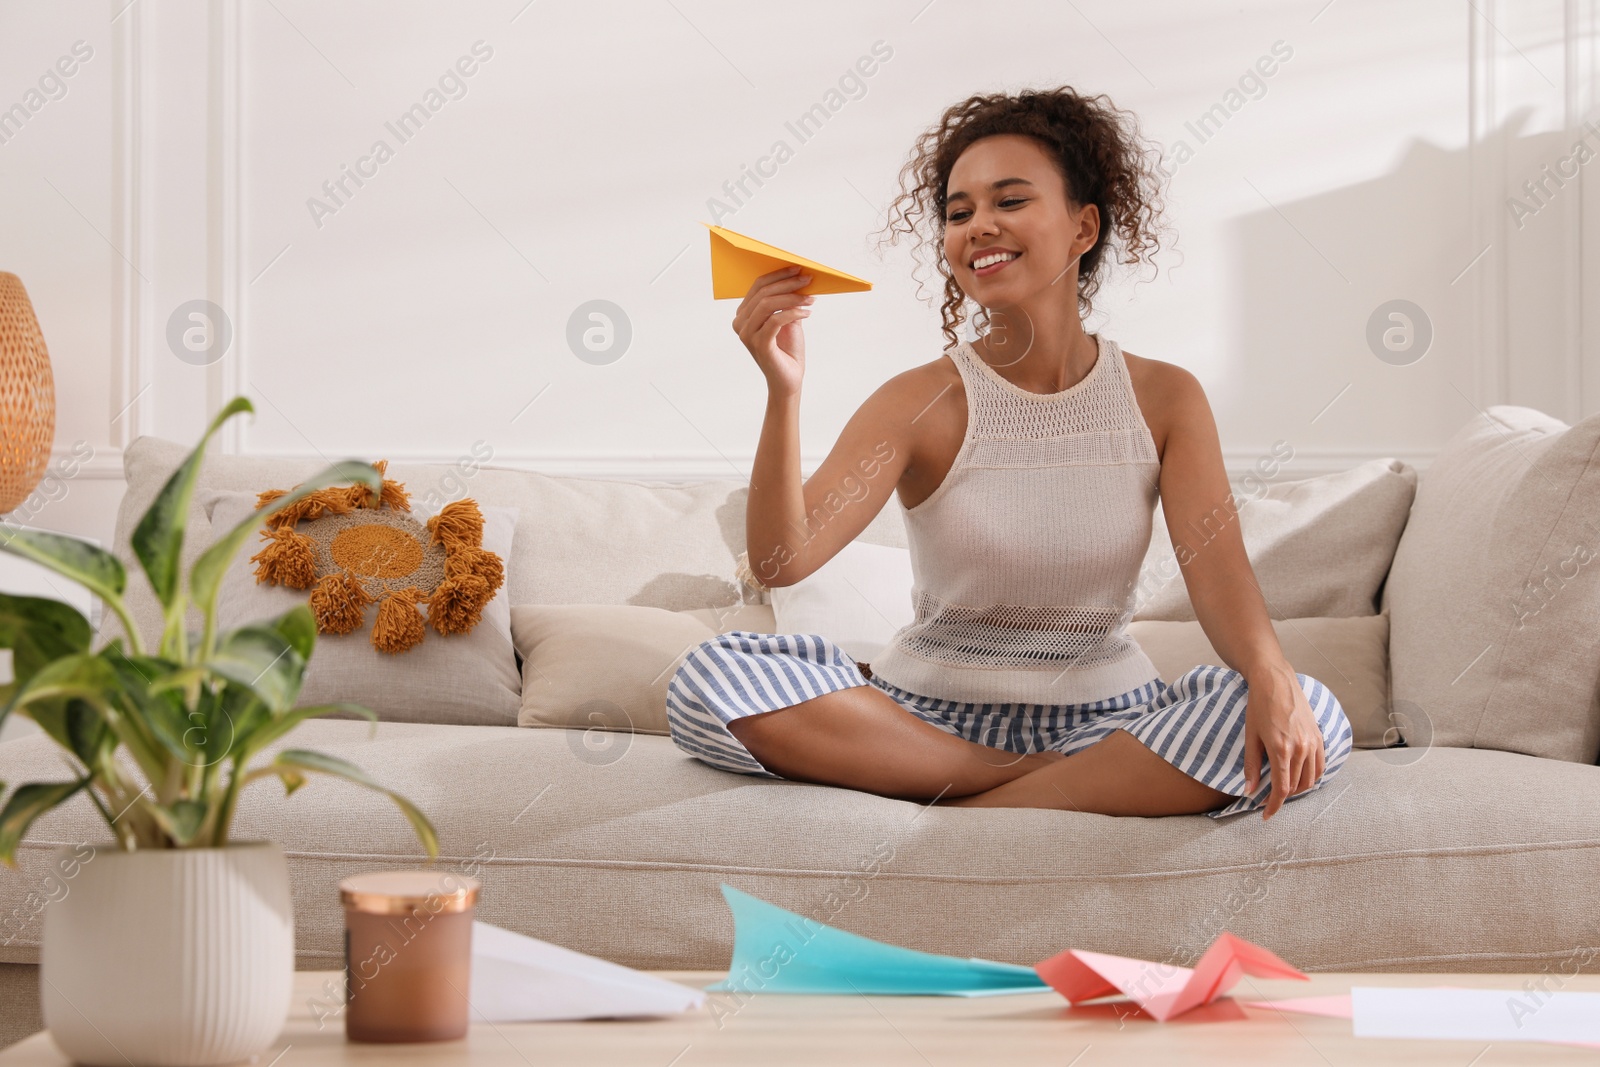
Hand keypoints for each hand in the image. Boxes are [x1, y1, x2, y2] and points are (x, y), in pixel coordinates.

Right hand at [732, 265, 813, 395]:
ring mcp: (747, 335)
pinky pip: (775, 320)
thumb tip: (796, 277)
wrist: (789, 380)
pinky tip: (807, 313)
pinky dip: (793, 313)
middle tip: (807, 281)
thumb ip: (786, 301)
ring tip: (811, 299)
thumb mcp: (787, 319)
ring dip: (793, 298)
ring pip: (768, 304)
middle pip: (762, 293)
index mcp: (744, 315)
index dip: (778, 276)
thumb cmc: (788, 350)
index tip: (798, 269)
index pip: (757, 286)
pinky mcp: (759, 345)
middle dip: (787, 284)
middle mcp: (740, 323)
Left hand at [1242, 664, 1325, 819]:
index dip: (1273, 806)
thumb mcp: (1251, 736)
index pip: (1281, 789)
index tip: (1265, 815)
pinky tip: (1298, 776)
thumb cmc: (1258, 706)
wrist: (1275, 680)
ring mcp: (1313, 743)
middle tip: (1266, 798)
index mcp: (1282, 750)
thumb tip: (1249, 791)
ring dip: (1296, 789)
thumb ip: (1251, 766)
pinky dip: (1310, 777)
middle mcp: (1301, 749)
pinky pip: (1320, 766)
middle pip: (1295, 786)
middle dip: (1281, 797)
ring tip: (1281, 788)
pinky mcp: (1319, 737)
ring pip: (1310, 780)